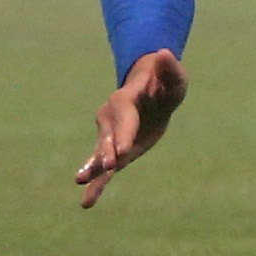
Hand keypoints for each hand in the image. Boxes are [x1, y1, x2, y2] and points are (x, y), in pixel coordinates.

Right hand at [75, 49, 187, 209]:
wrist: (153, 92)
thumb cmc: (165, 82)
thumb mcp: (174, 77)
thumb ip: (169, 68)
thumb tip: (164, 53)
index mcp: (125, 99)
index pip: (124, 116)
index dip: (123, 133)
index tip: (121, 152)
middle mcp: (111, 117)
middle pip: (108, 136)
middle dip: (107, 151)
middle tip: (108, 166)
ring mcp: (110, 134)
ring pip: (100, 153)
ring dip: (93, 168)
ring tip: (81, 182)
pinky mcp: (114, 149)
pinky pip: (103, 167)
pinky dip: (96, 182)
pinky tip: (87, 201)